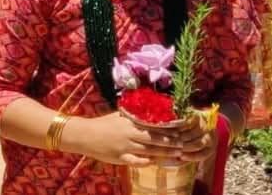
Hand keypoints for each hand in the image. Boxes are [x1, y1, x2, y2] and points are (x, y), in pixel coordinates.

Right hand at [67, 111, 212, 166]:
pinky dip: (148, 162)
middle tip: (186, 143)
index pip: (154, 123)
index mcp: (130, 121)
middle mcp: (130, 133)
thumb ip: (135, 114)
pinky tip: (158, 163)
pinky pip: (137, 161)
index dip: (170, 125)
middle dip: (172, 141)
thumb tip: (150, 108)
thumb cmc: (104, 124)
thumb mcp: (119, 115)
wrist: (84, 135)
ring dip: (166, 152)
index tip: (183, 126)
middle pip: (156, 138)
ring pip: (150, 150)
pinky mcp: (121, 158)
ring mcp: (126, 146)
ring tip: (179, 154)